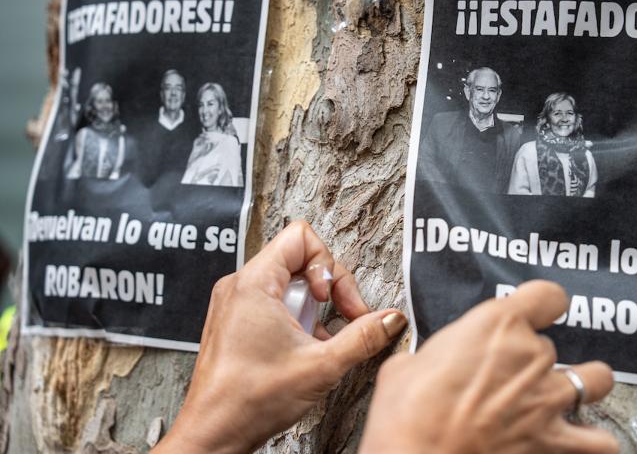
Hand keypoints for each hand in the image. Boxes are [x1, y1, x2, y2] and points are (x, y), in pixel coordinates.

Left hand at [154, 221, 407, 453]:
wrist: (212, 435)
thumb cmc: (246, 401)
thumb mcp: (321, 366)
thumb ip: (363, 337)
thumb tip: (390, 319)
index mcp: (254, 283)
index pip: (301, 237)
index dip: (327, 265)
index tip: (330, 299)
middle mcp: (240, 286)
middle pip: (300, 259)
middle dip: (330, 289)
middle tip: (344, 319)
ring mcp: (236, 304)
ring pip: (289, 282)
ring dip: (314, 308)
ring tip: (319, 339)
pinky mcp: (236, 322)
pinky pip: (275, 303)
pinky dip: (297, 320)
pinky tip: (304, 349)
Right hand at [360, 281, 617, 453]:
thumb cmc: (405, 414)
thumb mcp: (406, 366)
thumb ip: (435, 356)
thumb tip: (428, 366)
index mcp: (497, 323)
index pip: (548, 295)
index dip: (544, 304)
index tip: (536, 312)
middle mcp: (531, 354)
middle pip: (552, 345)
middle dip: (534, 360)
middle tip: (508, 376)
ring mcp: (548, 399)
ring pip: (597, 378)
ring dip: (584, 384)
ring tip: (567, 393)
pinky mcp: (554, 442)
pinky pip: (599, 440)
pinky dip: (594, 439)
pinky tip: (581, 438)